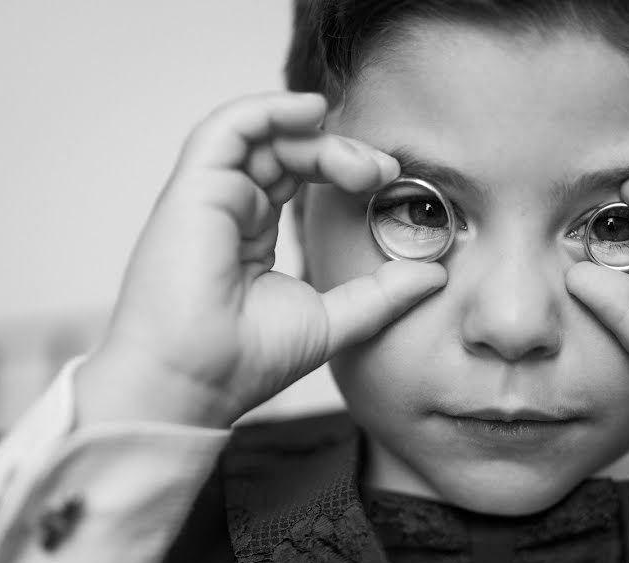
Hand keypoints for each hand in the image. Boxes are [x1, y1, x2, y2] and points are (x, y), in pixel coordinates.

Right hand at [77, 93, 445, 427]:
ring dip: (317, 137)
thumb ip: (384, 293)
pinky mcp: (193, 189)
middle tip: (384, 171)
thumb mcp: (335, 320)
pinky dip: (270, 110)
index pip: (296, 176)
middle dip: (340, 152)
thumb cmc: (246, 361)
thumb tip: (435, 274)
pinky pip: (228, 128)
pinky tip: (312, 112)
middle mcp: (228, 209)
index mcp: (251, 234)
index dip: (341, 167)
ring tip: (362, 162)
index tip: (387, 179)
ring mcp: (209, 197)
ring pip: (263, 135)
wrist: (195, 385)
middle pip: (286, 152)